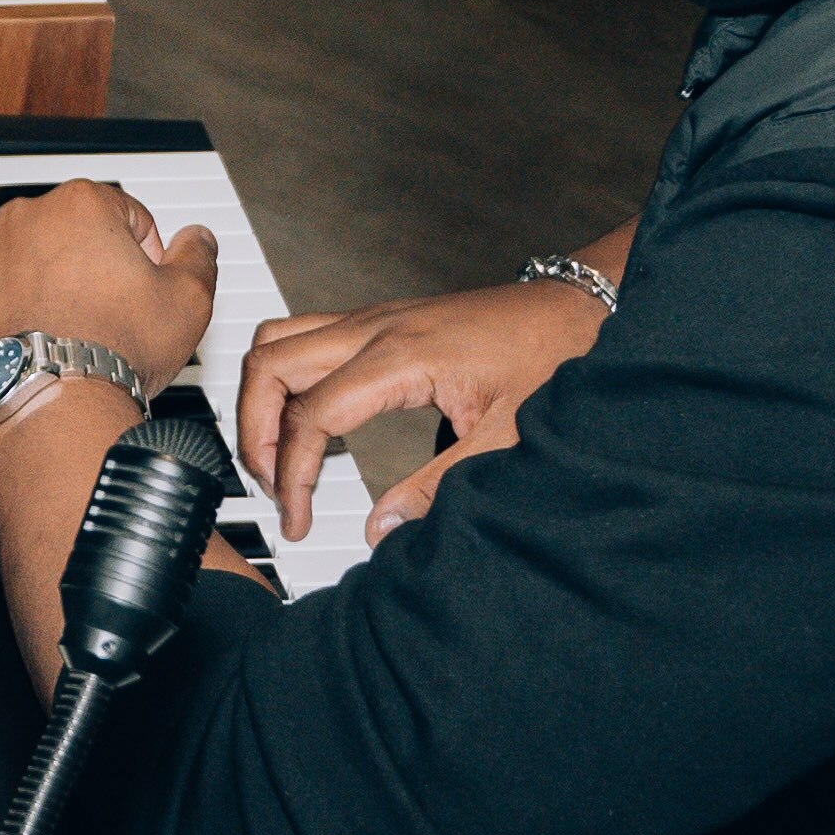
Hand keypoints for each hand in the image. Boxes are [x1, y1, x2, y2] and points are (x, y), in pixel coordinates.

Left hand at [0, 180, 216, 418]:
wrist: (50, 407)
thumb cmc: (114, 352)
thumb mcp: (188, 301)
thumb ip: (198, 257)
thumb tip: (197, 239)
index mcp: (80, 205)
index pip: (126, 214)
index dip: (145, 255)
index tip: (143, 287)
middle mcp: (23, 220)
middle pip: (71, 235)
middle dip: (91, 266)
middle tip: (109, 315)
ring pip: (27, 263)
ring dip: (47, 287)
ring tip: (71, 334)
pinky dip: (9, 313)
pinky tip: (35, 344)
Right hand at [230, 271, 608, 539]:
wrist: (580, 305)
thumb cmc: (551, 356)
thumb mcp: (504, 435)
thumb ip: (437, 487)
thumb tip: (380, 529)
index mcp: (400, 354)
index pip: (311, 414)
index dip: (293, 474)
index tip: (300, 516)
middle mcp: (374, 326)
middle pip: (269, 366)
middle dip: (255, 433)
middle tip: (276, 488)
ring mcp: (372, 317)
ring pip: (275, 342)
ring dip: (261, 399)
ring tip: (278, 456)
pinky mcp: (379, 319)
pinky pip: (302, 338)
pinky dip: (284, 379)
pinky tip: (308, 421)